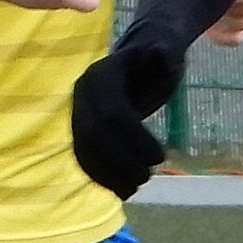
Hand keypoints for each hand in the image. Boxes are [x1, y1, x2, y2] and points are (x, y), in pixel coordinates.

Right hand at [70, 36, 181, 197]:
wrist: (135, 65)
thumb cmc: (156, 61)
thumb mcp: (165, 53)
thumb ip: (163, 54)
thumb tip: (158, 52)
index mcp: (100, 76)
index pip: (112, 113)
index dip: (134, 139)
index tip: (160, 157)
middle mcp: (81, 95)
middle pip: (93, 135)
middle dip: (119, 161)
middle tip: (147, 177)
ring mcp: (77, 114)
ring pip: (84, 150)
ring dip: (108, 174)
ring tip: (135, 188)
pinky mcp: (80, 131)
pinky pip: (83, 157)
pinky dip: (100, 177)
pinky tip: (121, 190)